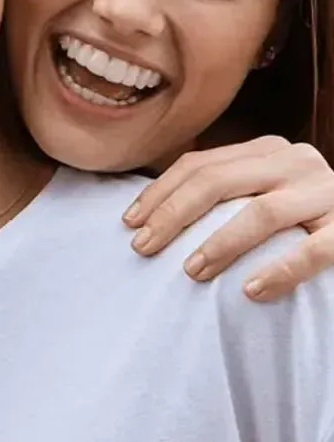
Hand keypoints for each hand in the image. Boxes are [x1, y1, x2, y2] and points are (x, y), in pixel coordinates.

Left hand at [122, 135, 333, 301]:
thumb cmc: (303, 212)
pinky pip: (315, 250)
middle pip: (218, 182)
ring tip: (190, 271)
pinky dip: (281, 270)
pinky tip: (251, 291)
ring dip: (220, 243)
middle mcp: (296, 161)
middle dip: (173, 215)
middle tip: (143, 247)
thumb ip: (226, 190)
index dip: (159, 193)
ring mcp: (326, 192)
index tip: (128, 222)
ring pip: (262, 213)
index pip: (200, 165)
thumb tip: (149, 213)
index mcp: (267, 150)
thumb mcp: (264, 188)